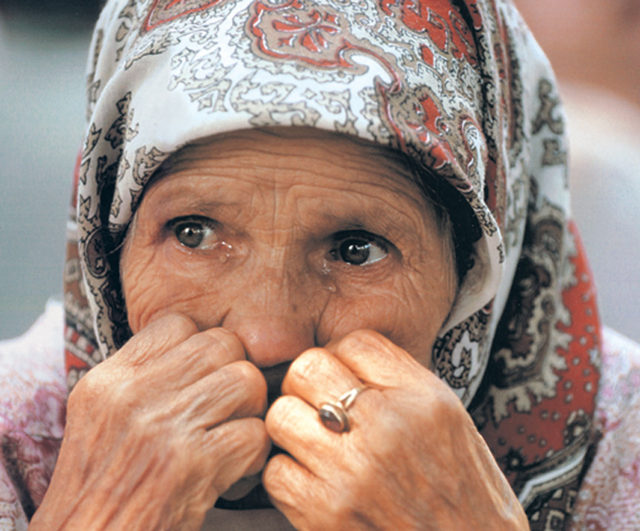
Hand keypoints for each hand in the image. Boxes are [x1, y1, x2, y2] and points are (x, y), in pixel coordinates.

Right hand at [31, 314, 269, 530]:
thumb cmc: (98, 494)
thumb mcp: (100, 422)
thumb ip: (143, 382)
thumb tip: (196, 355)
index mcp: (109, 381)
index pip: (178, 324)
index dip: (202, 346)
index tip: (204, 377)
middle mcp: (134, 396)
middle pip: (221, 344)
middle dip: (236, 373)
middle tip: (231, 406)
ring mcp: (163, 429)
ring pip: (245, 381)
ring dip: (251, 411)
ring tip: (236, 435)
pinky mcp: (192, 466)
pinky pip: (254, 433)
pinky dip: (255, 455)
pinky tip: (237, 472)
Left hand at [263, 330, 527, 529]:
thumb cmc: (462, 491)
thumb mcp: (450, 419)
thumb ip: (400, 381)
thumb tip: (342, 357)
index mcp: (423, 399)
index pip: (355, 343)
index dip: (342, 357)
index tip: (343, 378)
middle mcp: (387, 428)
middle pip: (308, 367)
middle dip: (307, 383)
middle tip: (318, 405)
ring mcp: (353, 472)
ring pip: (281, 415)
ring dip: (291, 427)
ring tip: (313, 442)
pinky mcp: (325, 515)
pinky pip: (275, 471)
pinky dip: (288, 474)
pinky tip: (312, 480)